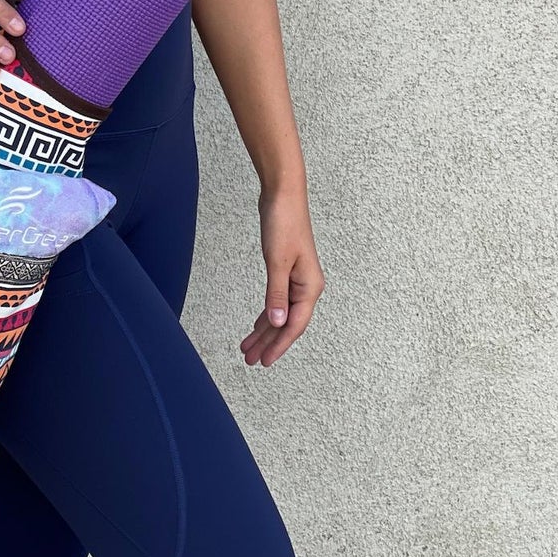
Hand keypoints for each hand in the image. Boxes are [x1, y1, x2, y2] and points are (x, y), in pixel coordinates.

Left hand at [240, 185, 324, 367]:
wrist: (283, 195)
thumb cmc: (284, 224)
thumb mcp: (277, 262)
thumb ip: (276, 295)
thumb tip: (277, 323)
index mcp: (310, 287)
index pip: (294, 325)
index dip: (279, 345)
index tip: (265, 361)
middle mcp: (307, 287)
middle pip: (287, 323)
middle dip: (269, 342)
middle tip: (250, 360)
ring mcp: (297, 280)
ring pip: (280, 314)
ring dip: (265, 331)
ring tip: (248, 348)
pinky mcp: (286, 271)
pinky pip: (277, 301)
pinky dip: (266, 314)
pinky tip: (257, 325)